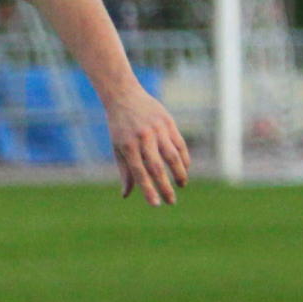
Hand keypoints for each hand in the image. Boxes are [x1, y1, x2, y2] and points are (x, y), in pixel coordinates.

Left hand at [104, 88, 189, 205]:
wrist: (125, 97)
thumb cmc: (119, 127)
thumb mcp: (117, 148)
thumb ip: (125, 171)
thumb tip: (126, 194)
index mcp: (127, 146)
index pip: (139, 173)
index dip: (148, 190)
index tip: (156, 204)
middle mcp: (143, 139)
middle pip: (157, 167)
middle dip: (165, 187)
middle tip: (171, 202)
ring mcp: (158, 130)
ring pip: (173, 156)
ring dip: (179, 173)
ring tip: (181, 185)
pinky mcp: (168, 123)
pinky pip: (179, 144)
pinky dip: (184, 158)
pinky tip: (184, 169)